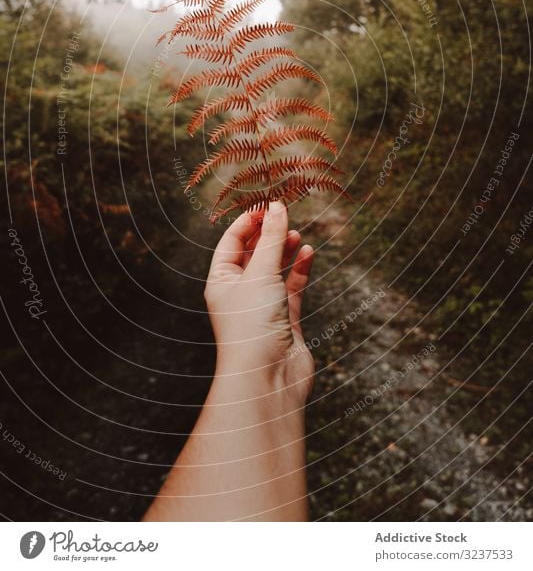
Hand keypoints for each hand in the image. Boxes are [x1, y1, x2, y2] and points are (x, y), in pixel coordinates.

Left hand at [205, 201, 314, 403]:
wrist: (267, 379)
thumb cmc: (252, 326)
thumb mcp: (261, 274)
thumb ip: (273, 238)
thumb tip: (279, 206)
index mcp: (221, 280)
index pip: (232, 241)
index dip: (249, 220)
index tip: (270, 203)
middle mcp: (239, 292)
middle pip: (254, 252)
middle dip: (269, 233)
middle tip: (286, 214)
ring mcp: (263, 305)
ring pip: (275, 268)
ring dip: (285, 249)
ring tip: (297, 234)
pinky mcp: (285, 318)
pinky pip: (292, 286)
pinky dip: (300, 269)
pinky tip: (309, 253)